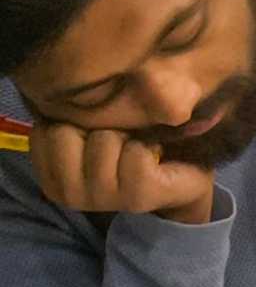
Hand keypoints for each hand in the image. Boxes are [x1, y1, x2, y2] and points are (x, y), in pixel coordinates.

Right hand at [29, 124, 214, 224]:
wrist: (183, 182)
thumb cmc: (131, 151)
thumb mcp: (93, 134)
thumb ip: (73, 120)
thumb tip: (62, 87)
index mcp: (52, 179)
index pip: (42, 131)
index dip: (74, 123)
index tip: (94, 136)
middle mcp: (69, 194)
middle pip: (64, 133)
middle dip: (97, 128)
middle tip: (119, 144)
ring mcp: (101, 199)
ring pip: (103, 139)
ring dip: (127, 137)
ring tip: (138, 151)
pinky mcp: (136, 197)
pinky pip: (135, 152)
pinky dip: (150, 146)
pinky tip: (154, 159)